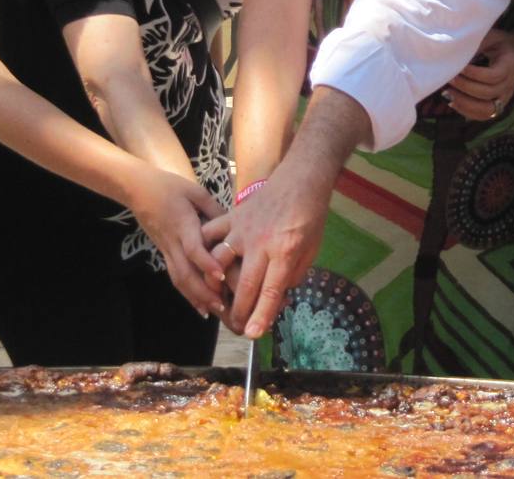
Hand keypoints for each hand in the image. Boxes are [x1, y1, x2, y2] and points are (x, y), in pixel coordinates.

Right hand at [126, 170, 228, 317]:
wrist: (138, 189)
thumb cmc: (169, 187)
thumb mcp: (195, 191)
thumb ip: (214, 209)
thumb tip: (234, 227)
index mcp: (182, 224)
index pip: (193, 248)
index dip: (207, 263)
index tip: (221, 276)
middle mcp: (173, 241)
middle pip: (185, 272)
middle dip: (203, 292)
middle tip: (222, 307)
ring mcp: (166, 249)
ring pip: (178, 279)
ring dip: (196, 298)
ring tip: (213, 313)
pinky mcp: (164, 253)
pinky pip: (175, 276)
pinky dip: (187, 293)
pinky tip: (200, 306)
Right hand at [203, 169, 331, 338]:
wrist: (301, 179)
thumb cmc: (310, 217)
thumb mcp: (311, 250)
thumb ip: (293, 275)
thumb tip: (276, 299)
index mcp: (286, 252)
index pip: (271, 291)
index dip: (261, 316)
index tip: (253, 334)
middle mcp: (261, 243)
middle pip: (244, 284)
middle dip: (239, 311)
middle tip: (237, 328)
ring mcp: (242, 229)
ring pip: (219, 262)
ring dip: (216, 286)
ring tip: (218, 301)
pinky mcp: (231, 217)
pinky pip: (210, 235)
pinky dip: (203, 250)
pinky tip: (202, 265)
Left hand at [442, 28, 513, 121]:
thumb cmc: (499, 44)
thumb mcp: (491, 37)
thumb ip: (476, 44)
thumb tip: (455, 53)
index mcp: (509, 66)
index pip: (493, 76)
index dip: (473, 74)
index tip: (458, 67)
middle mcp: (509, 85)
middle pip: (487, 93)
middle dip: (465, 87)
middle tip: (449, 78)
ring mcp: (504, 98)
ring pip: (486, 109)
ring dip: (464, 103)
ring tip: (447, 92)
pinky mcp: (497, 106)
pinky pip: (483, 116)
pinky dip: (467, 112)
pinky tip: (452, 101)